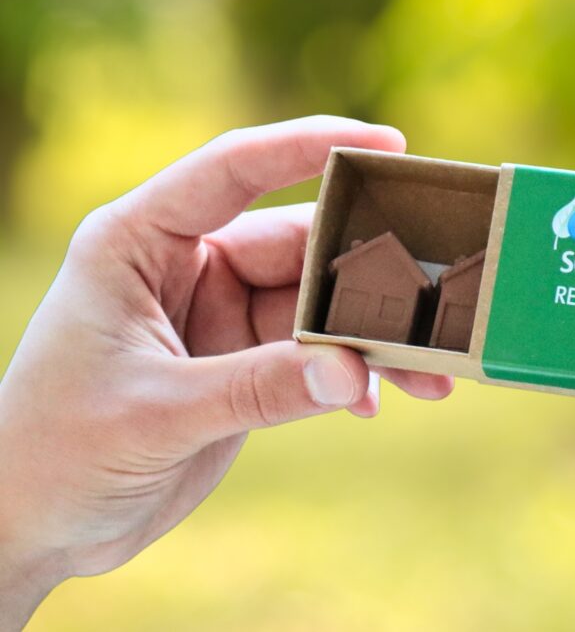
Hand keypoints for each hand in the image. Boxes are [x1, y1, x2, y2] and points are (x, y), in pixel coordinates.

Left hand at [0, 117, 452, 627]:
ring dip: (376, 336)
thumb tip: (357, 371)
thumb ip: (258, 388)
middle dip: (371, 274)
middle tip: (439, 294)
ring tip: (433, 372)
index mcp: (139, 241)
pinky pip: (318, 353)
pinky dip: (355, 375)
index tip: (387, 144)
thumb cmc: (53, 453)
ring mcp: (221, 314)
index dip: (308, 146)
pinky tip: (382, 402)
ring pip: (320, 304)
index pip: (232, 169)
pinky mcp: (245, 362)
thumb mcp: (155, 414)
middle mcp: (187, 264)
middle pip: (300, 244)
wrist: (33, 524)